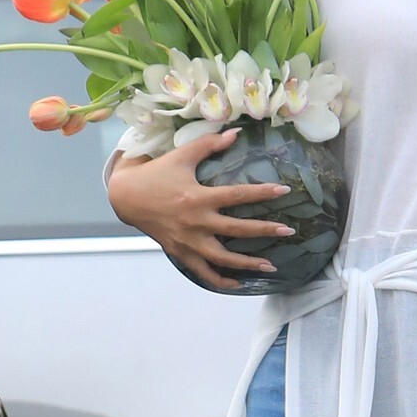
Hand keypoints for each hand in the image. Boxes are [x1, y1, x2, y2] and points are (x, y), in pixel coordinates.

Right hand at [107, 132, 293, 290]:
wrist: (127, 197)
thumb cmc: (157, 173)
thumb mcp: (182, 156)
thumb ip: (209, 144)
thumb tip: (235, 132)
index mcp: (198, 197)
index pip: (237, 196)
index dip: (262, 193)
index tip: (285, 191)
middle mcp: (195, 222)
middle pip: (236, 230)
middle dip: (264, 231)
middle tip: (289, 231)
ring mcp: (188, 241)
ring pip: (222, 259)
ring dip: (247, 264)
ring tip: (271, 267)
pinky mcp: (180, 253)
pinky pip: (203, 272)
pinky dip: (220, 281)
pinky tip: (239, 284)